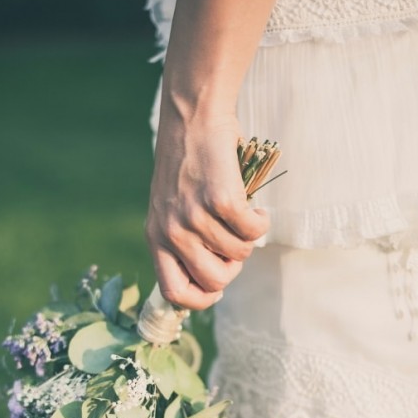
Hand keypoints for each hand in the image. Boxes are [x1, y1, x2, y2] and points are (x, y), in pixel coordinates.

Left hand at [145, 99, 269, 309]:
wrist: (192, 119)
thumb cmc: (187, 165)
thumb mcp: (170, 208)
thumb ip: (182, 240)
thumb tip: (214, 278)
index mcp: (155, 238)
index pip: (173, 293)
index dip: (199, 299)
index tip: (215, 287)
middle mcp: (171, 232)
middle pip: (214, 281)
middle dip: (232, 269)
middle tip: (233, 244)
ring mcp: (195, 218)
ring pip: (239, 254)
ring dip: (248, 238)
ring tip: (242, 215)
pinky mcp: (220, 201)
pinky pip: (253, 231)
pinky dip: (261, 221)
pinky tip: (255, 207)